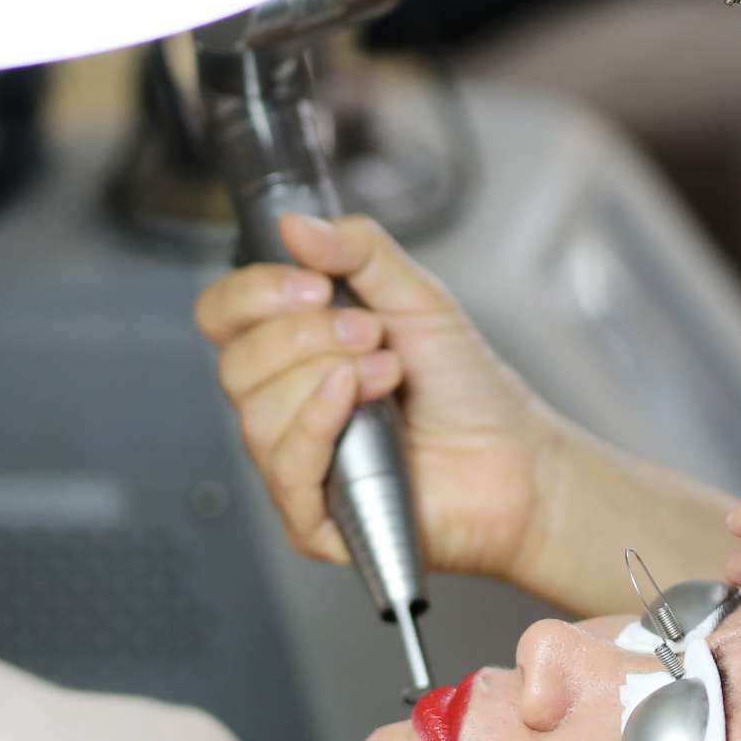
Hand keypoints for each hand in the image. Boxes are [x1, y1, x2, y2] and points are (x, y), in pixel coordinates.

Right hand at [193, 211, 549, 586]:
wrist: (516, 455)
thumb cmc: (467, 388)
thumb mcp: (418, 298)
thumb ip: (359, 253)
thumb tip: (296, 224)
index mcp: (292, 350)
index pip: (224, 315)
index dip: (255, 293)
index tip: (314, 283)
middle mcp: (283, 405)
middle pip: (236, 363)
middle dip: (307, 336)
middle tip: (373, 333)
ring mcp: (295, 461)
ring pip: (258, 413)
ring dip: (327, 377)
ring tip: (389, 372)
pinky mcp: (312, 516)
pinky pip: (285, 465)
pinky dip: (318, 422)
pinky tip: (356, 400)